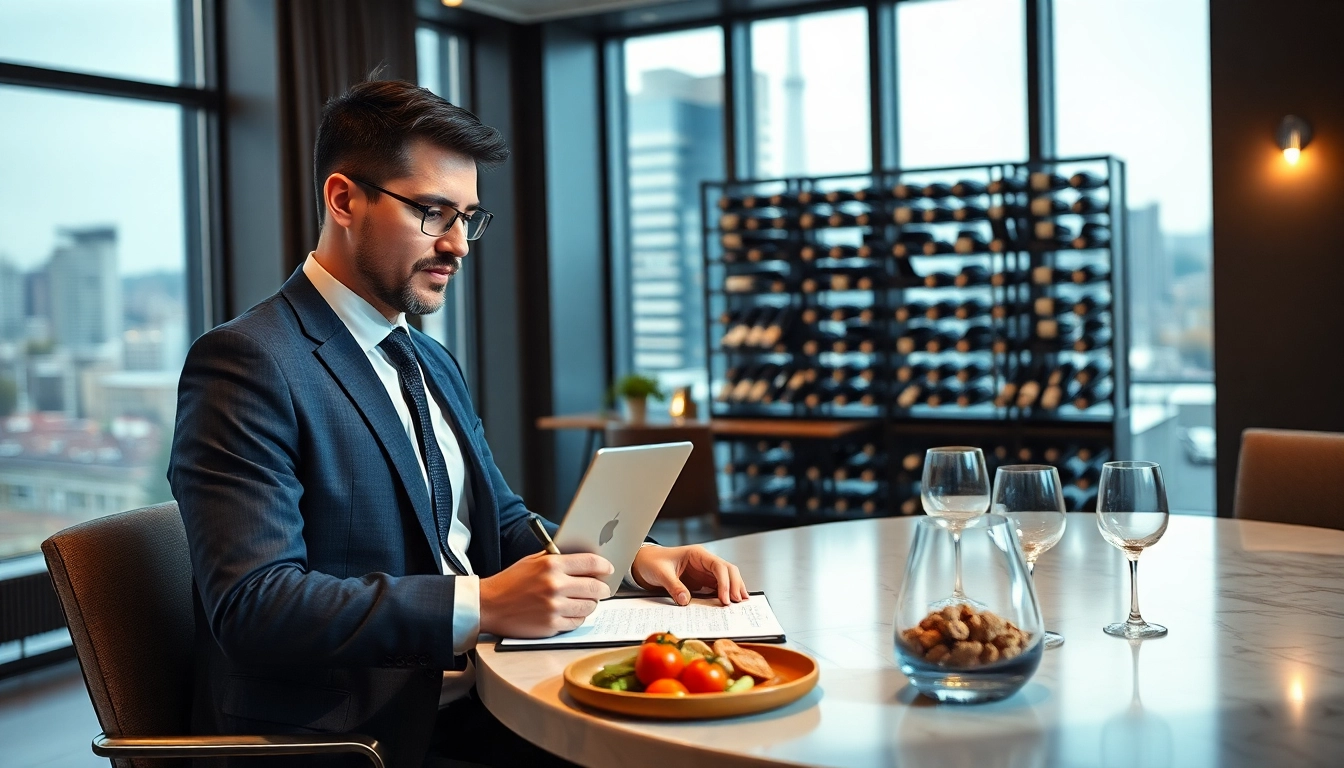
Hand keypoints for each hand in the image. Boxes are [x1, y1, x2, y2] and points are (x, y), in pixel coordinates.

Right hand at [479, 552, 612, 637]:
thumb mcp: (533, 561)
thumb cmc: (511, 582)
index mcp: (551, 564)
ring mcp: (554, 607)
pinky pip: (577, 622)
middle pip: (595, 587)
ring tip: (585, 601)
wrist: (489, 605)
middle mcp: (555, 585)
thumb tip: (585, 561)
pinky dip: (578, 617)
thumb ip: (558, 559)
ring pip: (589, 606)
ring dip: (591, 604)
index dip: (604, 566)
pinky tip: (571, 612)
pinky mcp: (551, 625)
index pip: (591, 562)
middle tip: (602, 589)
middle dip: (602, 588)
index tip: (608, 570)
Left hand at [630, 545, 747, 605]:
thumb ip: (674, 586)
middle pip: (728, 570)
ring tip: (740, 603)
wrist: (644, 563)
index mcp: (697, 554)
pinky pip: (718, 587)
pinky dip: (726, 594)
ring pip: (727, 578)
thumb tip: (685, 601)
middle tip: (737, 602)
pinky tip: (730, 603)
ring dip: (734, 589)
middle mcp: (704, 562)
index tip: (725, 598)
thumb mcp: (661, 573)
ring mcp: (705, 571)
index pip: (718, 566)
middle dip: (735, 585)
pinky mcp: (702, 581)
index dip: (725, 582)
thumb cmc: (652, 562)